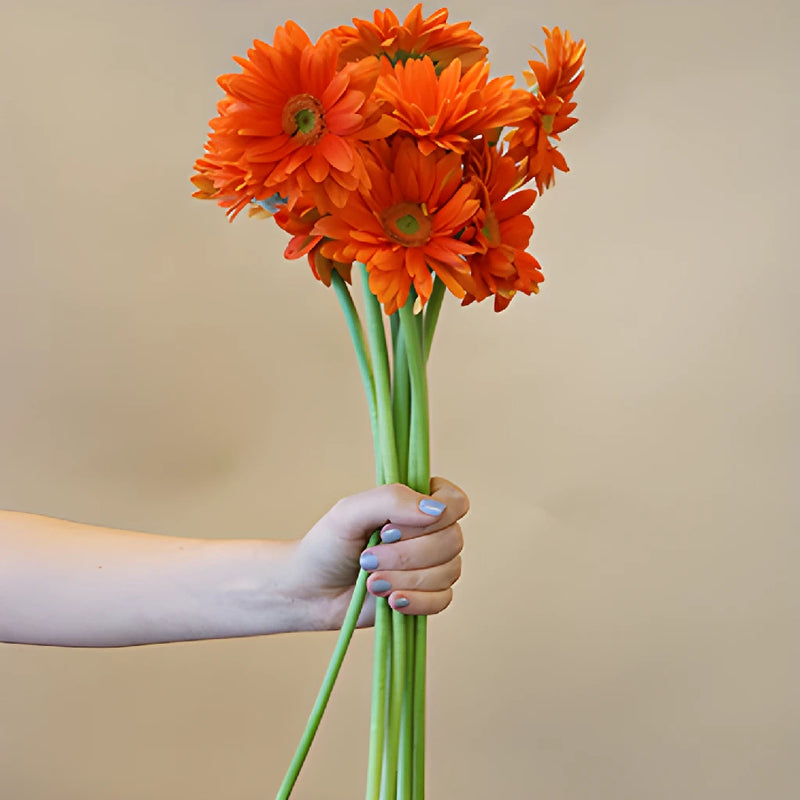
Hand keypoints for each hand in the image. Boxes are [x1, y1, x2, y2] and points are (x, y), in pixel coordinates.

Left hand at [289, 477, 467, 628]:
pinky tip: (391, 601)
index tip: (389, 528)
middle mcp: (431, 532)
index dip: (432, 517)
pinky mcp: (428, 596)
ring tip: (371, 582)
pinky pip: (443, 599)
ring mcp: (432, 565)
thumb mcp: (349, 512)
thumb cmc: (328, 545)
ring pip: (448, 571)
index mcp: (417, 503)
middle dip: (406, 554)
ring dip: (405, 578)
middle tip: (367, 559)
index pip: (454, 502)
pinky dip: (416, 600)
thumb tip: (436, 510)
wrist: (311, 591)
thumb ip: (391, 499)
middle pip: (452, 540)